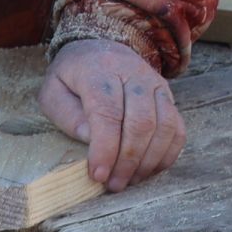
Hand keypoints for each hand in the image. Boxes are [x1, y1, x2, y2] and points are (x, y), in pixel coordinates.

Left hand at [37, 39, 184, 191]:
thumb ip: (67, 115)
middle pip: (141, 122)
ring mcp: (155, 83)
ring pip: (164, 126)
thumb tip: (92, 140)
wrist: (98, 46)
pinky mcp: (168, 95)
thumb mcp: (53, 91)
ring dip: (148, 161)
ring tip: (130, 180)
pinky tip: (148, 169)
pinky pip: (178, 128)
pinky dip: (167, 154)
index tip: (97, 175)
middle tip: (113, 185)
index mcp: (100, 71)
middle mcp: (134, 73)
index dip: (105, 148)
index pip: (108, 113)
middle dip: (127, 161)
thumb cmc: (72, 77)